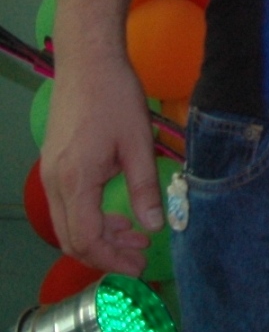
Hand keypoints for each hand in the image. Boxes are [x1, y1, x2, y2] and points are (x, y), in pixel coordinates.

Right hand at [42, 51, 161, 276]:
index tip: (139, 268)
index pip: (86, 238)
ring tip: (136, 237)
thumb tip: (155, 225)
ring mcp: (51, 175)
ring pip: (68, 225)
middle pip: (72, 239)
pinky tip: (120, 216)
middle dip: (106, 254)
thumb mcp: (139, 143)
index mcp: (75, 181)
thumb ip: (144, 188)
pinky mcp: (56, 167)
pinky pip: (68, 207)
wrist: (87, 63)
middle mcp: (55, 183)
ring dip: (100, 237)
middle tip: (140, 258)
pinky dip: (92, 219)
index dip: (112, 259)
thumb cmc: (116, 98)